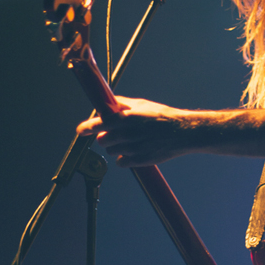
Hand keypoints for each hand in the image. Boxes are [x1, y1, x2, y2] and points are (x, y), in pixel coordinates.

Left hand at [76, 96, 194, 166]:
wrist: (182, 132)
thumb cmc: (163, 116)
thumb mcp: (142, 104)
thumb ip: (122, 104)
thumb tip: (107, 103)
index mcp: (125, 118)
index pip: (98, 124)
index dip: (86, 128)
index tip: (82, 131)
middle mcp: (126, 134)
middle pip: (102, 140)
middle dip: (106, 137)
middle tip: (117, 133)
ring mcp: (132, 149)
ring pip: (111, 151)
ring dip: (116, 147)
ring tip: (130, 141)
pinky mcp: (138, 161)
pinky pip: (121, 162)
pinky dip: (123, 158)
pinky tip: (133, 151)